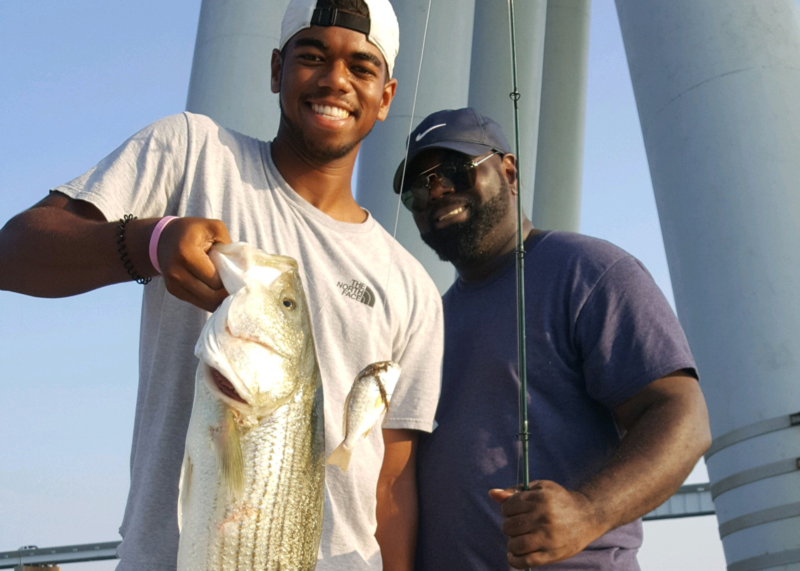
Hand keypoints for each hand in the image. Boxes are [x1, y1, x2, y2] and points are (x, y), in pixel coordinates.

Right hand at [156, 217, 231, 311]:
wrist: (163, 238)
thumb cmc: (193, 231)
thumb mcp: (214, 228)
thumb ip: (229, 245)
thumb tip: (242, 268)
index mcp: (186, 254)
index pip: (215, 281)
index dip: (230, 280)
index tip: (239, 275)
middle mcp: (176, 272)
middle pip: (211, 296)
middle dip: (227, 293)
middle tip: (237, 285)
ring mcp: (173, 284)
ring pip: (206, 303)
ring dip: (220, 299)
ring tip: (228, 288)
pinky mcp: (173, 291)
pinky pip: (199, 303)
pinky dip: (211, 300)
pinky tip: (217, 290)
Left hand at [489, 480, 604, 568]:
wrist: (587, 516)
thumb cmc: (559, 500)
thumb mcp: (540, 488)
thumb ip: (515, 492)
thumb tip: (492, 493)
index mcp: (539, 499)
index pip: (508, 507)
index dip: (508, 509)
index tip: (516, 511)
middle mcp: (543, 518)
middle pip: (509, 526)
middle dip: (509, 526)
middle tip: (519, 525)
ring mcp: (548, 537)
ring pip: (514, 544)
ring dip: (512, 543)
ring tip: (518, 539)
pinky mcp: (552, 554)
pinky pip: (525, 561)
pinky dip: (514, 560)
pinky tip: (514, 555)